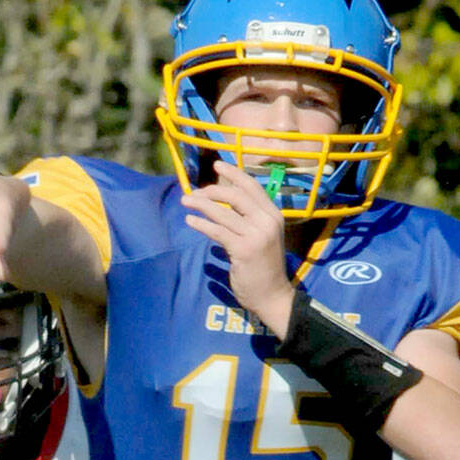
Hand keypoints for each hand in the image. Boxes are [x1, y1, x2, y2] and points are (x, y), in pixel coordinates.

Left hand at [182, 163, 293, 335]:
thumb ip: (248, 219)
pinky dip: (202, 224)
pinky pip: (218, 231)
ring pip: (223, 212)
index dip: (234, 173)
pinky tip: (190, 221)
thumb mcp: (261, 237)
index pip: (252, 187)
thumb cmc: (263, 267)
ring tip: (185, 202)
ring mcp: (256, 235)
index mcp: (273, 214)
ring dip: (201, 205)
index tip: (217, 165)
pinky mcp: (244, 250)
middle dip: (211, 191)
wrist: (272, 295)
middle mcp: (267, 221)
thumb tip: (222, 202)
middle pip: (236, 195)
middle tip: (194, 193)